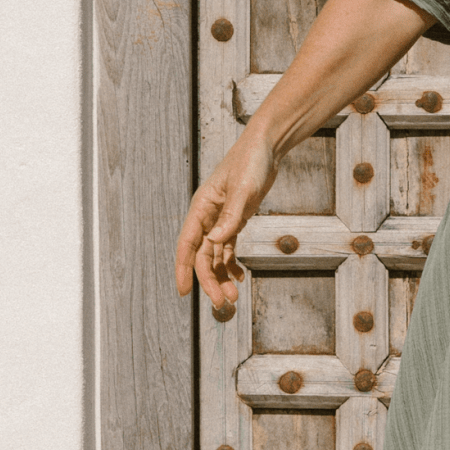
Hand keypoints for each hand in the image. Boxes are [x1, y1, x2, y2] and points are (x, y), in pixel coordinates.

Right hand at [174, 132, 279, 306]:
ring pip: (215, 256)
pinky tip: (240, 278)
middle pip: (202, 256)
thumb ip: (230, 216)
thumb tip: (215, 241)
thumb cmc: (251, 161)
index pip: (187, 245)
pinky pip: (228, 248)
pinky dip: (232, 264)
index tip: (184, 292)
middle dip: (210, 280)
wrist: (266, 147)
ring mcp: (220, 219)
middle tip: (224, 302)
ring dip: (222, 276)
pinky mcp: (235, 219)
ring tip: (234, 297)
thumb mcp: (243, 189)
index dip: (183, 270)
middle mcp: (207, 217)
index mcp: (201, 208)